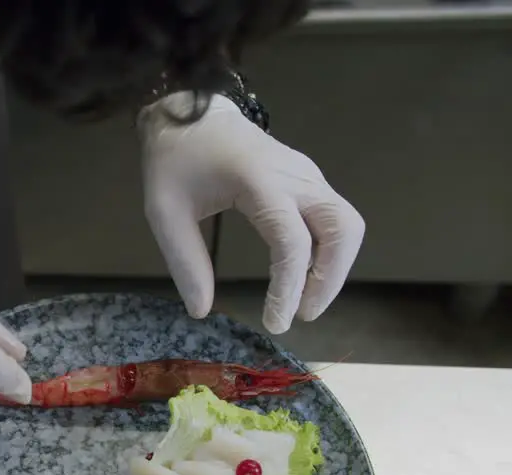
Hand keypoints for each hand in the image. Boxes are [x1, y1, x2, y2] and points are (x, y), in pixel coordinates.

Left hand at [139, 93, 364, 333]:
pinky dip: (328, 251)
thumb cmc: (175, 161)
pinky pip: (334, 218)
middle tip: (301, 314)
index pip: (292, 242)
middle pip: (342, 229)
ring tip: (303, 301)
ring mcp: (307, 174)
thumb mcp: (165, 212)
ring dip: (335, 267)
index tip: (275, 323)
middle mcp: (296, 176)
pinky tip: (302, 276)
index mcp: (259, 182)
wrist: (191, 113)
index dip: (289, 287)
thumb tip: (200, 311)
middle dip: (330, 279)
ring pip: (346, 224)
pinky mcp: (308, 178)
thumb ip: (185, 261)